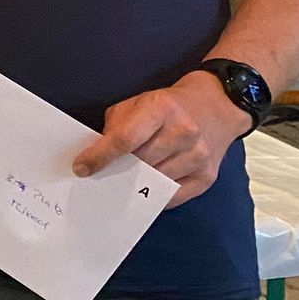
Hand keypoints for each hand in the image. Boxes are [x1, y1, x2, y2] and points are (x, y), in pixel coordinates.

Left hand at [72, 70, 251, 206]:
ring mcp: (199, 156)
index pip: (125, 139)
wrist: (216, 105)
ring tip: (122, 182)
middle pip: (140, 163)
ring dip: (135, 184)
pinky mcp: (208, 176)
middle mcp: (184, 132)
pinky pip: (172, 196)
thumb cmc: (168, 105)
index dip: (100, 156)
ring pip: (154, 181)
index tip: (82, 168)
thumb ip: (117, 126)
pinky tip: (144, 190)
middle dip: (116, 171)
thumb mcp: (138, 103)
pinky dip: (154, 196)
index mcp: (161, 108)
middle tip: (100, 177)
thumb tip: (97, 156)